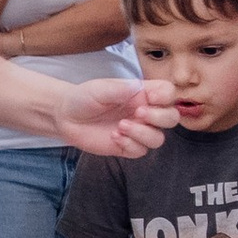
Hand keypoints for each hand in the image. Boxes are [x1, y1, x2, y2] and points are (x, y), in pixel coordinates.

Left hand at [52, 74, 176, 157]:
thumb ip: (119, 89)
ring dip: (143, 134)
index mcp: (142, 94)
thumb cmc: (85, 98)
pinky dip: (130, 144)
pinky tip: (113, 136)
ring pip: (158, 139)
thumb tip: (138, 87)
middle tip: (137, 114)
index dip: (166, 96)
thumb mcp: (100, 89)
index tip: (150, 98)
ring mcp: (137, 131)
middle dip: (160, 118)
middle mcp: (144, 112)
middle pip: (171, 118)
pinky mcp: (127, 146)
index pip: (168, 93)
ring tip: (120, 126)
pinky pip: (140, 151)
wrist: (66, 117)